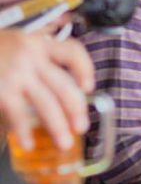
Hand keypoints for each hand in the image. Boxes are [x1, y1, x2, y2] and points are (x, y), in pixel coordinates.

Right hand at [0, 30, 93, 150]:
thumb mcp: (15, 40)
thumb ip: (36, 52)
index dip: (85, 69)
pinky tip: (28, 143)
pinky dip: (25, 131)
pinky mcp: (2, 90)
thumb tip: (58, 72)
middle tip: (81, 127)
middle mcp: (32, 57)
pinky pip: (19, 114)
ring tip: (64, 143)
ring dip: (57, 126)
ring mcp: (17, 74)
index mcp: (38, 43)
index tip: (89, 86)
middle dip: (76, 109)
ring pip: (46, 103)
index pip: (72, 51)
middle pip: (64, 85)